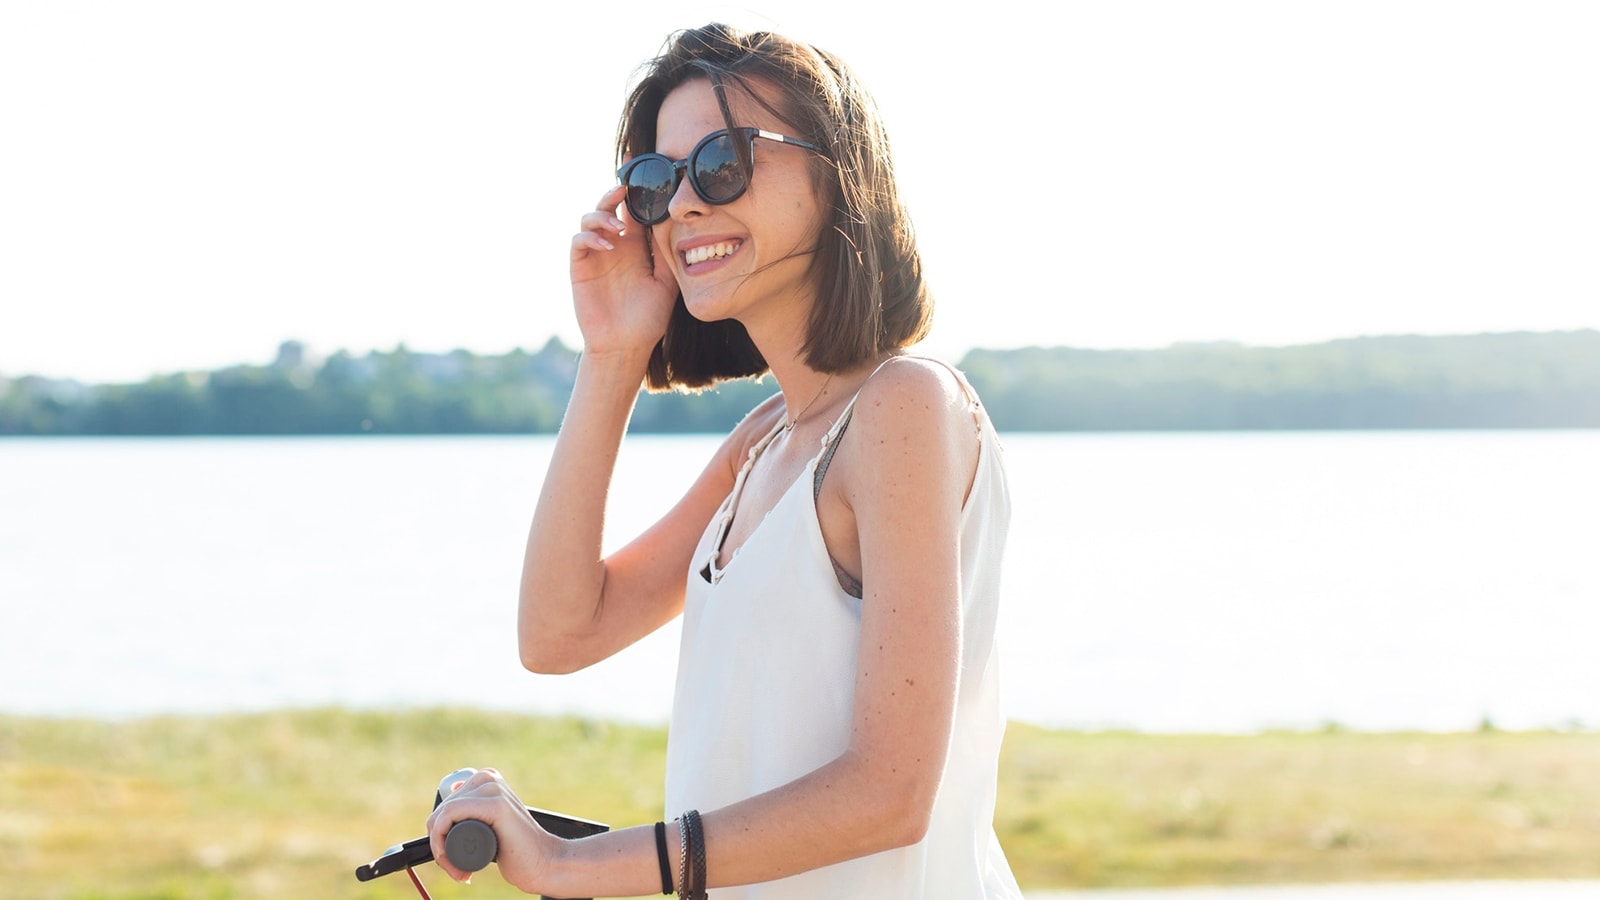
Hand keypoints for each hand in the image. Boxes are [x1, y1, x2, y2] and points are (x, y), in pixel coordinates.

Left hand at [425, 767, 555, 888]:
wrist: (543, 862)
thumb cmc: (515, 850)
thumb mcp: (487, 825)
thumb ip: (474, 813)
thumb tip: (443, 810)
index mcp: (485, 779)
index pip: (444, 805)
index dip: (438, 835)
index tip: (449, 860)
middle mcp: (488, 778)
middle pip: (441, 811)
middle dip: (439, 845)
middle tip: (455, 870)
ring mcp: (493, 789)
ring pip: (443, 815)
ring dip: (440, 848)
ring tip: (458, 871)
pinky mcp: (496, 804)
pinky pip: (450, 814)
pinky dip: (441, 838)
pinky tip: (453, 859)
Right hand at [570, 183, 678, 357]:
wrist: (626, 345)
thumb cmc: (648, 318)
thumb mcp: (667, 282)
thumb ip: (666, 252)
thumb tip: (673, 219)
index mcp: (636, 246)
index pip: (634, 210)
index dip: (636, 190)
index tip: (641, 169)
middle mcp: (615, 245)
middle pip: (609, 206)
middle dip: (614, 192)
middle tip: (625, 186)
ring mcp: (596, 255)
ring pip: (590, 218)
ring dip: (602, 215)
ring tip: (619, 227)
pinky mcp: (581, 267)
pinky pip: (579, 242)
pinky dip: (591, 236)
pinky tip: (608, 244)